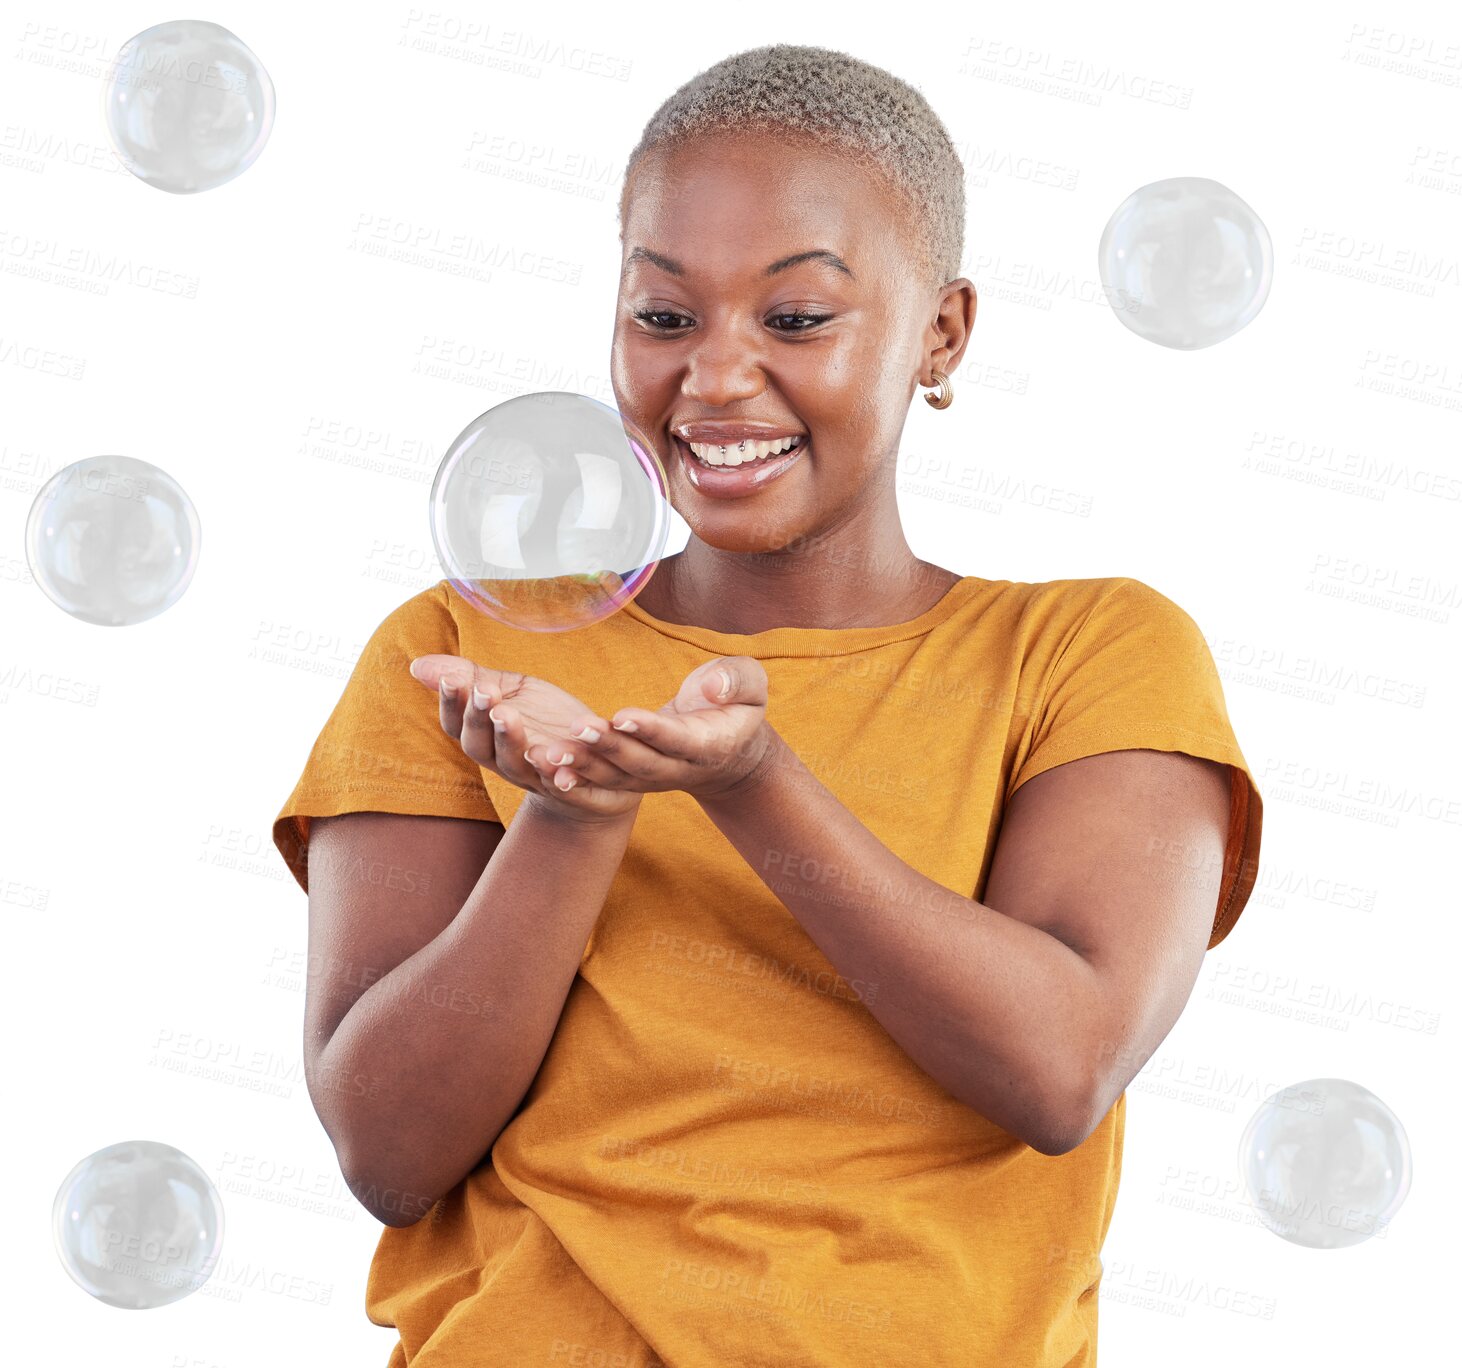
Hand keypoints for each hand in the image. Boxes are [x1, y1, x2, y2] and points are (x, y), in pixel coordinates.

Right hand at [407, 655, 639, 824]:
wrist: (597, 755)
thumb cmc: (545, 718)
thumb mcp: (512, 691)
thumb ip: (472, 678)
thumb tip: (417, 665)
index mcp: (484, 736)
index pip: (456, 724)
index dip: (451, 703)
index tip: (452, 677)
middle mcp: (501, 760)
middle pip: (479, 745)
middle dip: (477, 717)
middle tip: (482, 690)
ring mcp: (533, 775)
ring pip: (513, 763)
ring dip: (508, 739)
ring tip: (506, 714)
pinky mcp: (568, 782)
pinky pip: (558, 782)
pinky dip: (555, 772)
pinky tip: (553, 755)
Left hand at [543, 655, 773, 800]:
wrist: (730, 753)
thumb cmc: (738, 706)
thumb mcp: (751, 686)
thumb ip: (736, 681)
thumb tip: (712, 686)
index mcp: (708, 746)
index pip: (677, 740)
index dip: (651, 730)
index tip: (623, 715)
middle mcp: (678, 769)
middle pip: (640, 763)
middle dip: (609, 747)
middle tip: (578, 727)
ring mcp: (653, 778)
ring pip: (616, 776)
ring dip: (583, 765)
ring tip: (551, 750)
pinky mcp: (632, 778)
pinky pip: (601, 781)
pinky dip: (573, 776)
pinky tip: (541, 764)